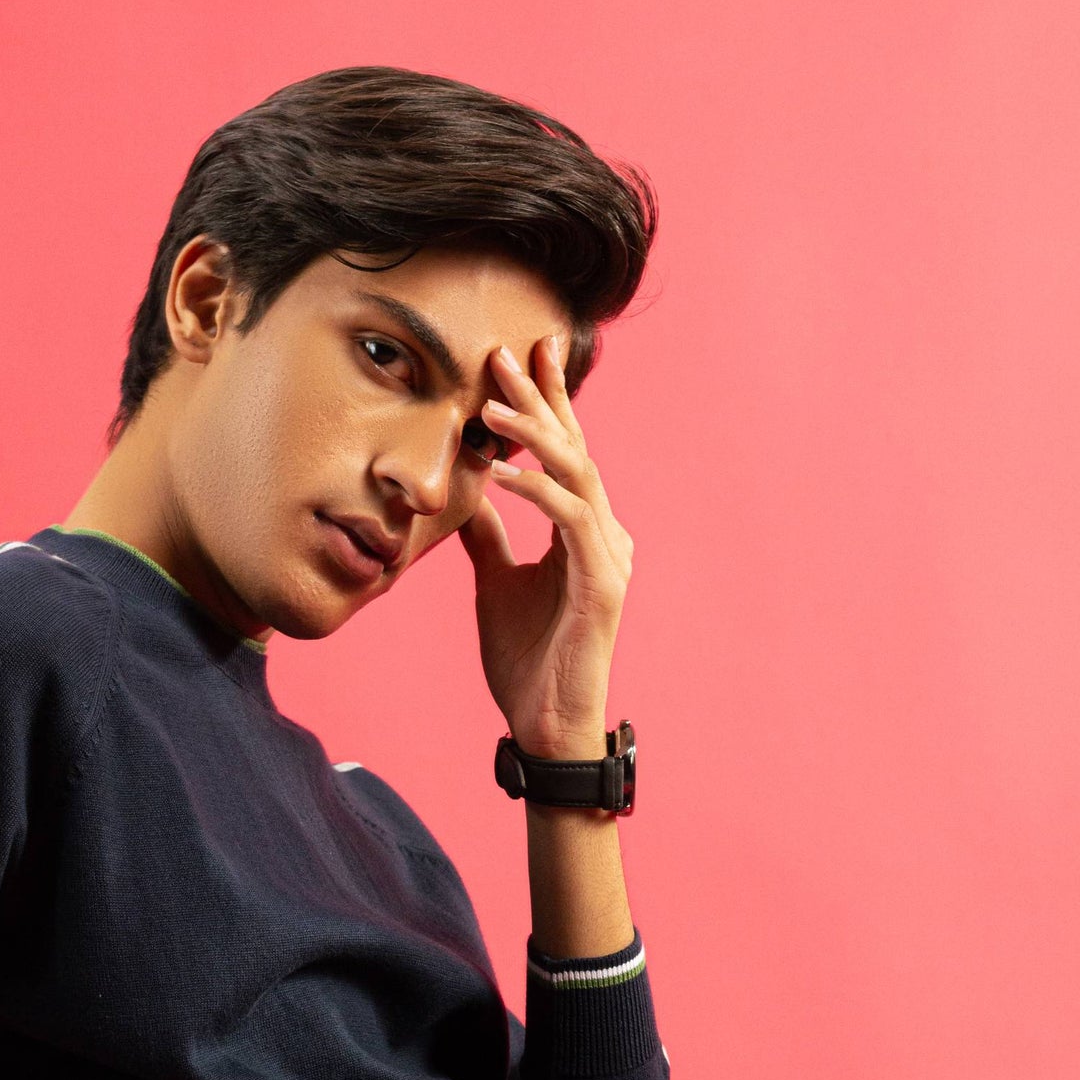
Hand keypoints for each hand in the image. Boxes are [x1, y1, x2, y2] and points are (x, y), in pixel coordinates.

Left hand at [458, 334, 633, 760]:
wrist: (546, 726)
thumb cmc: (527, 660)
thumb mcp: (496, 582)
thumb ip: (489, 536)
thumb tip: (469, 493)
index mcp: (582, 530)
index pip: (562, 454)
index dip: (543, 403)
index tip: (515, 356)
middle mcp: (603, 534)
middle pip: (573, 450)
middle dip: (541, 399)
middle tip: (504, 353)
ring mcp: (609, 557)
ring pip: (575, 476)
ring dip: (534, 437)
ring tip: (492, 405)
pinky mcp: (604, 584)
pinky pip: (569, 522)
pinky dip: (536, 493)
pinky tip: (501, 473)